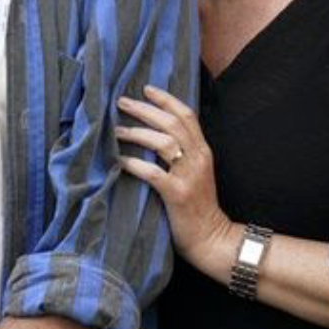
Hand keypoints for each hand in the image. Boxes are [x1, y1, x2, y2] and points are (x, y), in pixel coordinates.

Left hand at [116, 85, 233, 270]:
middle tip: (122, 102)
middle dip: (144, 109)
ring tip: (115, 130)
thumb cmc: (198, 206)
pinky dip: (135, 163)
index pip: (186, 115)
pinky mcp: (178, 194)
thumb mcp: (196, 173)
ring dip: (136, 133)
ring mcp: (189, 176)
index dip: (166, 99)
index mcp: (203, 151)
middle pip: (171, 123)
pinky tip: (120, 160)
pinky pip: (153, 173)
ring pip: (162, 142)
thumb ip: (182, 153)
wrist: (213, 240)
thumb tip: (153, 133)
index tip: (146, 88)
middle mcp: (198, 159)